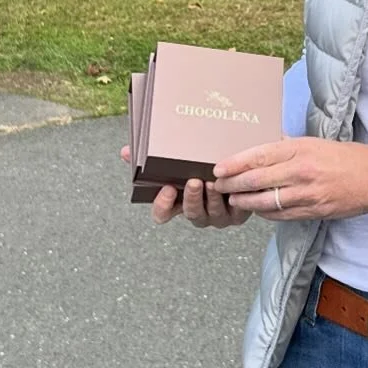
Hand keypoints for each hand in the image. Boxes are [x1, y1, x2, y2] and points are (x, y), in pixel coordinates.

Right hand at [121, 145, 248, 228]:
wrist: (241, 169)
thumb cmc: (204, 165)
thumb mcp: (178, 160)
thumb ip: (151, 158)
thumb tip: (125, 152)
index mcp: (178, 203)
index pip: (162, 213)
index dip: (162, 205)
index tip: (166, 189)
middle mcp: (197, 212)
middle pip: (190, 213)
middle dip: (192, 198)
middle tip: (194, 181)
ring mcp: (217, 216)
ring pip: (213, 213)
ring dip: (213, 198)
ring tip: (214, 181)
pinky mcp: (239, 214)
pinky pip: (237, 212)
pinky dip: (235, 199)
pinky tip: (234, 187)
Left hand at [213, 137, 367, 220]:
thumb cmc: (349, 157)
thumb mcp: (317, 143)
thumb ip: (290, 147)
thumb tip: (266, 148)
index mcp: (301, 150)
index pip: (259, 156)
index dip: (235, 163)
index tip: (219, 168)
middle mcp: (301, 172)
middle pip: (257, 180)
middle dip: (233, 184)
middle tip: (218, 185)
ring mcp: (306, 195)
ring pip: (265, 201)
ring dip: (245, 202)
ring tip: (233, 200)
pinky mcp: (313, 212)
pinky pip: (281, 215)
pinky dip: (265, 213)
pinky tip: (257, 209)